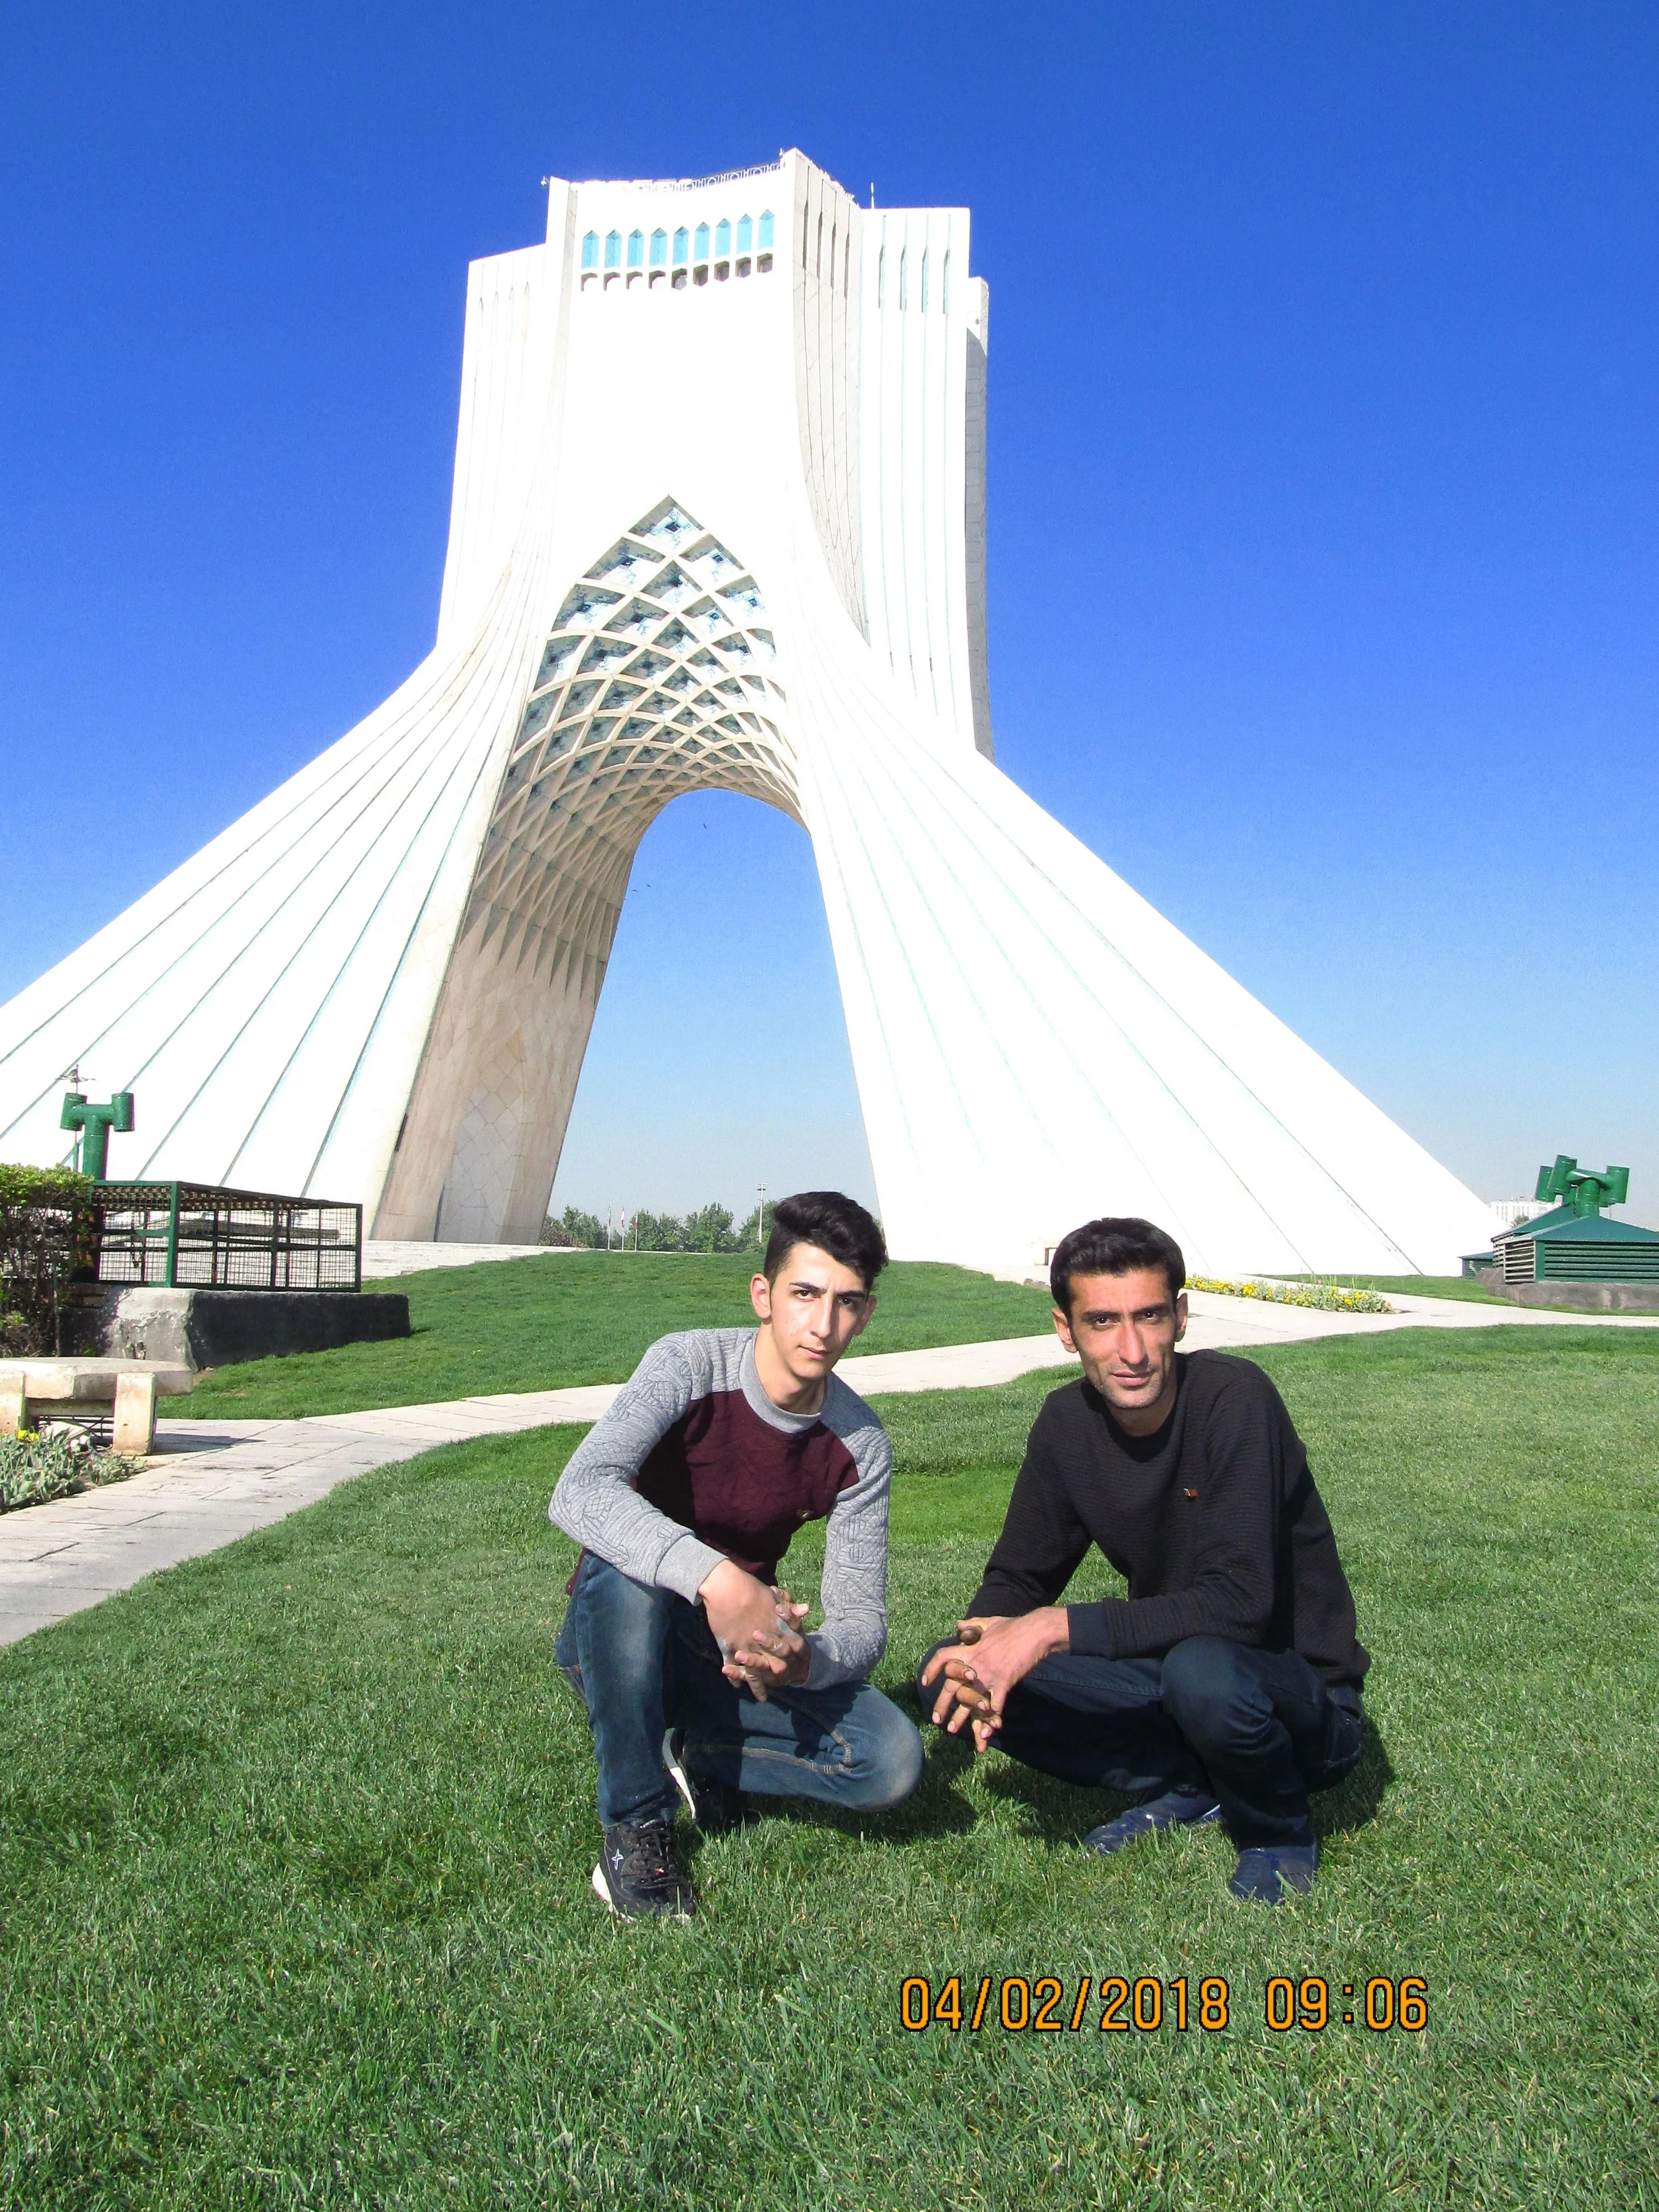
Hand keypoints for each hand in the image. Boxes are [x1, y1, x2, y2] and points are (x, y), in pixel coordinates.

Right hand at [699, 1565, 811, 1699]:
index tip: (798, 1667)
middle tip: (783, 1686)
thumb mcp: (773, 1597)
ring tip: (762, 1698)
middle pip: (776, 1666)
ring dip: (759, 1687)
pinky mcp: (730, 1649)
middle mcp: (764, 1642)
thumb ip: (789, 1607)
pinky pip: (734, 1669)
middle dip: (780, 1678)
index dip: (795, 1659)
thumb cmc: (749, 1589)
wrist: (725, 1588)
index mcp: (777, 1628)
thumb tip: (806, 1610)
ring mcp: (747, 1648)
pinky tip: (736, 1686)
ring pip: (756, 1674)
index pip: (791, 1649)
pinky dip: (736, 1678)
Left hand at [921, 1609, 1068, 1744]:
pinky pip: (995, 1706)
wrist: (1035, 1631)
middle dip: (941, 1704)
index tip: (924, 1682)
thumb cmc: (1013, 1626)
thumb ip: (972, 1624)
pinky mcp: (1005, 1682)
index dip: (931, 1669)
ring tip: (952, 1730)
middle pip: (951, 1686)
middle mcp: (975, 1664)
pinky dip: (990, 1719)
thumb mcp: (989, 1622)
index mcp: (970, 1649)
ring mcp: (989, 1674)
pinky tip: (985, 1732)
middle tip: (935, 1719)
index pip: (942, 1658)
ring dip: (961, 1718)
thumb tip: (958, 1624)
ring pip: (970, 1701)